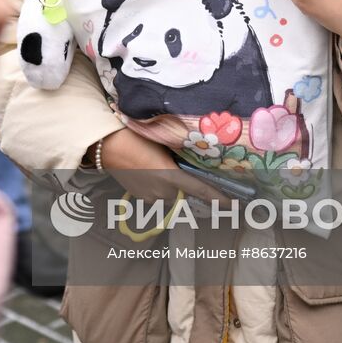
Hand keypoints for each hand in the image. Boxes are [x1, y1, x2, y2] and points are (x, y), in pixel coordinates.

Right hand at [98, 128, 220, 203]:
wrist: (107, 146)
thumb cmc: (136, 138)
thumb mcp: (163, 144)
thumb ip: (180, 157)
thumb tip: (193, 161)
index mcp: (171, 176)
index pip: (201, 191)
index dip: (219, 199)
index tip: (233, 204)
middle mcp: (163, 191)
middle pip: (186, 194)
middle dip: (187, 186)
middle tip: (180, 169)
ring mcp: (150, 197)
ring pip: (171, 195)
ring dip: (172, 186)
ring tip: (159, 166)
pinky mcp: (140, 197)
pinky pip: (157, 195)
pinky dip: (158, 186)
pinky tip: (149, 170)